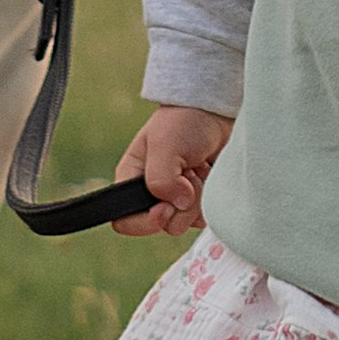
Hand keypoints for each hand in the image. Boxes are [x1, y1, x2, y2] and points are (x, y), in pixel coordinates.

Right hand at [111, 105, 234, 237]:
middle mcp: (151, 196)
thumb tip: (178, 203)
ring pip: (186, 223)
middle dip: (180, 204)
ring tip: (199, 169)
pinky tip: (210, 175)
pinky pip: (205, 218)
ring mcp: (176, 201)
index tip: (165, 208)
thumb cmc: (183, 122)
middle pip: (163, 225)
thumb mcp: (164, 145)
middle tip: (188, 173)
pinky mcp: (198, 203)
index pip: (124, 221)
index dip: (144, 222)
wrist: (214, 114)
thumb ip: (161, 179)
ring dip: (199, 198)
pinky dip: (212, 199)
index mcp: (131, 182)